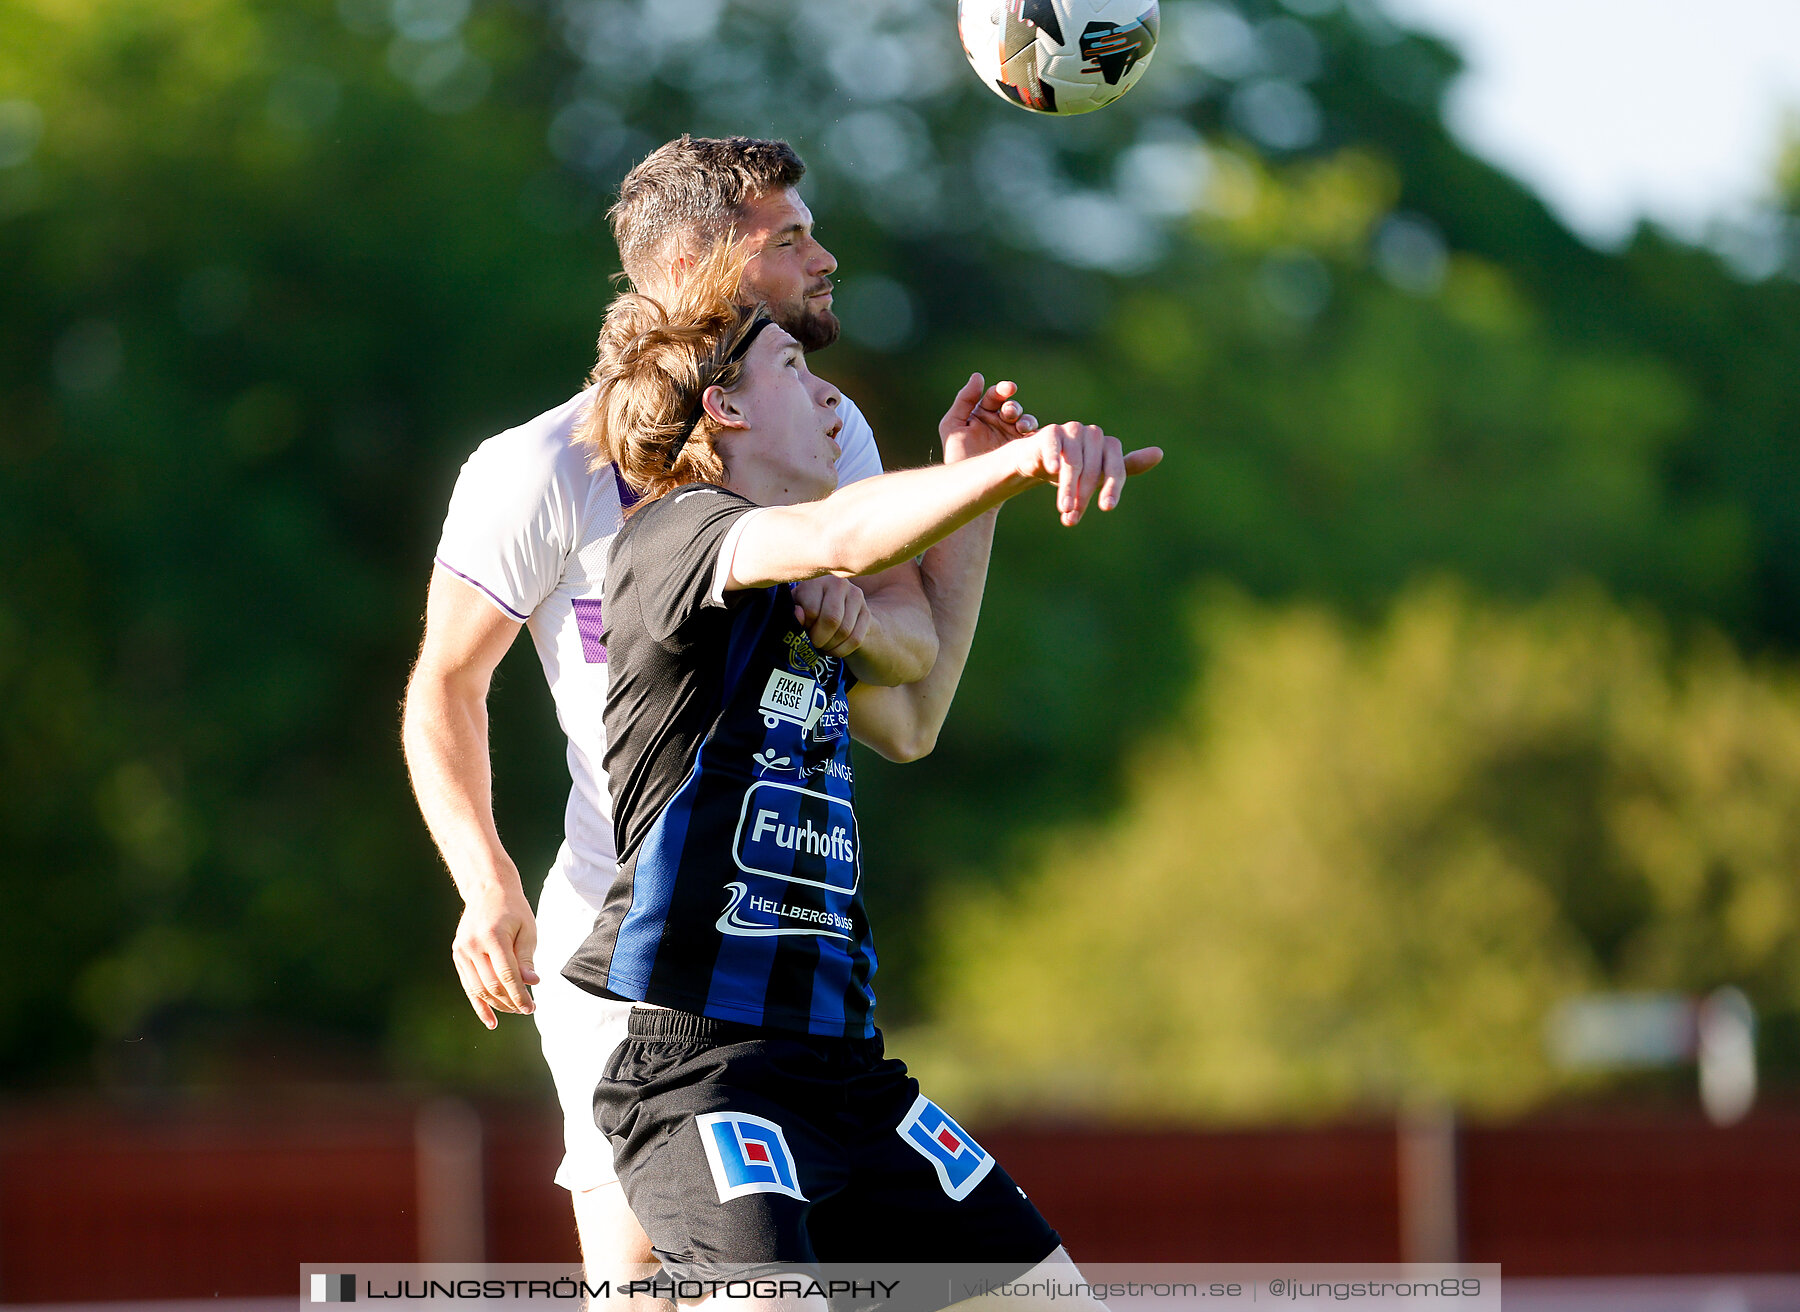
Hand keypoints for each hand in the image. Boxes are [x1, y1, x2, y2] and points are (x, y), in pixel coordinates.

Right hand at [451, 884, 539, 1028]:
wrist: (487, 890)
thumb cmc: (513, 909)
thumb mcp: (527, 929)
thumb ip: (527, 958)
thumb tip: (532, 984)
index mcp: (493, 936)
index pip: (507, 975)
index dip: (520, 995)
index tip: (532, 1007)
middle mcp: (473, 945)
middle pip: (492, 985)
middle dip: (511, 1002)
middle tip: (527, 1009)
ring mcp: (462, 951)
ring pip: (479, 989)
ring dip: (497, 1005)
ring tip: (514, 1011)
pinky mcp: (458, 955)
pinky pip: (468, 986)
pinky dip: (479, 1004)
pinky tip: (491, 1021)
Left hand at [792, 576, 871, 657]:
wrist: (836, 611)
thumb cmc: (809, 610)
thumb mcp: (797, 610)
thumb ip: (793, 612)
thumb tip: (798, 613)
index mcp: (817, 579)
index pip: (812, 610)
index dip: (806, 628)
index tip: (803, 631)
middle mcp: (839, 583)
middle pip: (831, 620)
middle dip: (820, 639)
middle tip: (814, 644)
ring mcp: (856, 596)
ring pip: (844, 631)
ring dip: (831, 646)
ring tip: (823, 646)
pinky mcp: (866, 612)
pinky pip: (855, 639)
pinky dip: (842, 650)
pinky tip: (834, 649)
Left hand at [940, 373, 1039, 462]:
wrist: (965, 485)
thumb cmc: (956, 456)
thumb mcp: (953, 425)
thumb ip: (964, 400)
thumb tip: (978, 376)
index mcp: (982, 413)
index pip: (994, 396)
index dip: (1001, 391)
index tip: (1006, 390)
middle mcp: (999, 421)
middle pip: (1012, 407)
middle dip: (1013, 407)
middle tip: (1010, 413)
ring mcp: (1012, 436)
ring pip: (1025, 421)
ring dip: (1026, 420)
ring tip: (1022, 427)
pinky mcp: (1023, 450)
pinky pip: (1033, 439)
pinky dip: (1035, 436)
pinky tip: (1032, 438)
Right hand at [1013, 422, 1164, 525]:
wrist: (1039, 460)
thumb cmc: (1075, 470)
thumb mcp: (1101, 474)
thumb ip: (1127, 468)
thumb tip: (1159, 452)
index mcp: (1110, 446)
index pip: (1116, 470)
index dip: (1112, 489)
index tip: (1105, 508)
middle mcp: (1095, 435)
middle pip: (1093, 471)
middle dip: (1083, 498)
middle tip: (1072, 519)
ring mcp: (1073, 430)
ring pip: (1074, 464)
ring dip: (1068, 489)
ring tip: (1064, 510)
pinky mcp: (1052, 431)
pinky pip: (1055, 444)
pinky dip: (1055, 457)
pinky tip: (1053, 470)